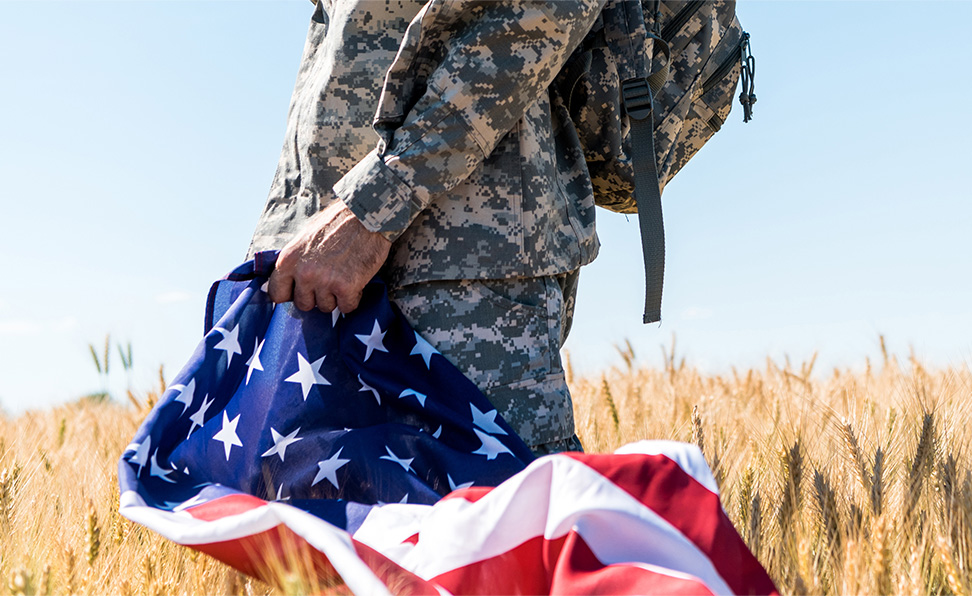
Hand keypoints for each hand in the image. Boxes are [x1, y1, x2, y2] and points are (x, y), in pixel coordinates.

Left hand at [268, 201, 391, 312]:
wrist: (365, 217)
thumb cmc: (337, 223)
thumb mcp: (305, 238)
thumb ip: (295, 262)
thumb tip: (289, 280)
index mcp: (288, 260)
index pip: (276, 294)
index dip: (290, 294)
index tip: (299, 291)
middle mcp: (304, 273)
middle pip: (303, 304)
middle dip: (315, 296)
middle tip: (328, 281)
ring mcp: (325, 281)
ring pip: (325, 307)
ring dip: (335, 297)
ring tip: (343, 276)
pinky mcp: (347, 287)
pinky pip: (346, 307)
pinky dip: (352, 298)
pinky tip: (355, 281)